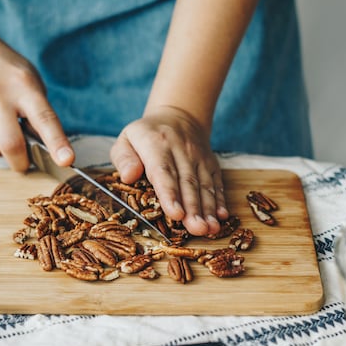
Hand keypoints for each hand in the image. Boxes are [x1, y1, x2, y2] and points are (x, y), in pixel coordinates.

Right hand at [0, 28, 73, 170]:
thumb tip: (45, 149)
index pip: (44, 119)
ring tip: (1, 132)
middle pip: (11, 145)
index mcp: (24, 86)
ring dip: (0, 151)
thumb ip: (39, 113)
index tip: (66, 160)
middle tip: (25, 162)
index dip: (57, 142)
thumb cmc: (5, 70)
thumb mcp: (30, 82)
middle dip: (21, 162)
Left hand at [110, 106, 228, 235]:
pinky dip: (220, 201)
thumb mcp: (126, 139)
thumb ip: (123, 158)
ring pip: (204, 185)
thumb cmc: (146, 135)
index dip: (170, 194)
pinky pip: (216, 182)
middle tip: (196, 229)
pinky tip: (222, 217)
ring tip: (210, 229)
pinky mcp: (211, 164)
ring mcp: (198, 157)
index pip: (163, 171)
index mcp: (156, 144)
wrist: (179, 116)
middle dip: (193, 208)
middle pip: (187, 182)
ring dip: (208, 209)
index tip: (175, 213)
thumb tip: (128, 176)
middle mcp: (181, 150)